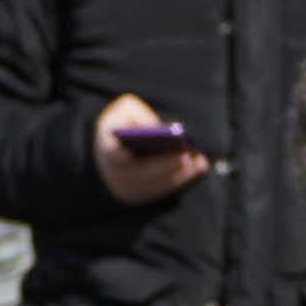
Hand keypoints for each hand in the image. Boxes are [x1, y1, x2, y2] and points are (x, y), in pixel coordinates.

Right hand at [92, 93, 206, 205]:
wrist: (115, 144)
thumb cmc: (123, 122)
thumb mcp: (124, 110)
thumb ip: (137, 114)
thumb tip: (157, 128)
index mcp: (107, 147)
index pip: (110, 152)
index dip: (117, 154)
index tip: (128, 154)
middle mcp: (114, 172)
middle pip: (138, 173)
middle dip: (162, 165)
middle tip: (183, 156)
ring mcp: (126, 187)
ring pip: (153, 185)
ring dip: (177, 175)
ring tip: (198, 162)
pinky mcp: (141, 195)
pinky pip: (162, 191)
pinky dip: (181, 179)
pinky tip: (199, 167)